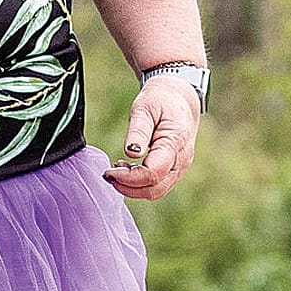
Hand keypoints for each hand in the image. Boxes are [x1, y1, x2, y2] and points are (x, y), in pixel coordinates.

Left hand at [104, 77, 200, 200]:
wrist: (180, 99)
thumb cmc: (161, 101)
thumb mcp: (145, 108)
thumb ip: (138, 131)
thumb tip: (131, 153)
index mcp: (175, 143)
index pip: (153, 174)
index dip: (129, 178)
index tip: (109, 170)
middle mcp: (182, 160)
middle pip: (154, 190)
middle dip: (128, 187)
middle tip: (108, 173)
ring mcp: (180, 168)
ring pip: (156, 192)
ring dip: (133, 188)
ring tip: (116, 169)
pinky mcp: (175, 170)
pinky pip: (158, 186)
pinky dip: (140, 185)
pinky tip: (127, 169)